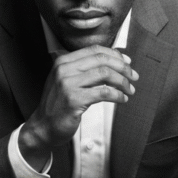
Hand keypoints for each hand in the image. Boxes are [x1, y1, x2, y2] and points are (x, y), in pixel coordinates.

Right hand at [18, 46, 137, 168]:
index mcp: (63, 61)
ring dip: (122, 81)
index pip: (95, 50)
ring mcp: (67, 84)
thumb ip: (85, 70)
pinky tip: (122, 99)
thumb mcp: (67, 81)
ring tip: (130, 90)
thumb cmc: (59, 105)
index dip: (115, 55)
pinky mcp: (74, 99)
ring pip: (105, 74)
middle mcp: (64, 69)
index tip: (127, 62)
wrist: (43, 127)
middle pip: (102, 60)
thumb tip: (114, 61)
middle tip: (133, 77)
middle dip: (123, 67)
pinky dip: (117, 95)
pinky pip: (103, 92)